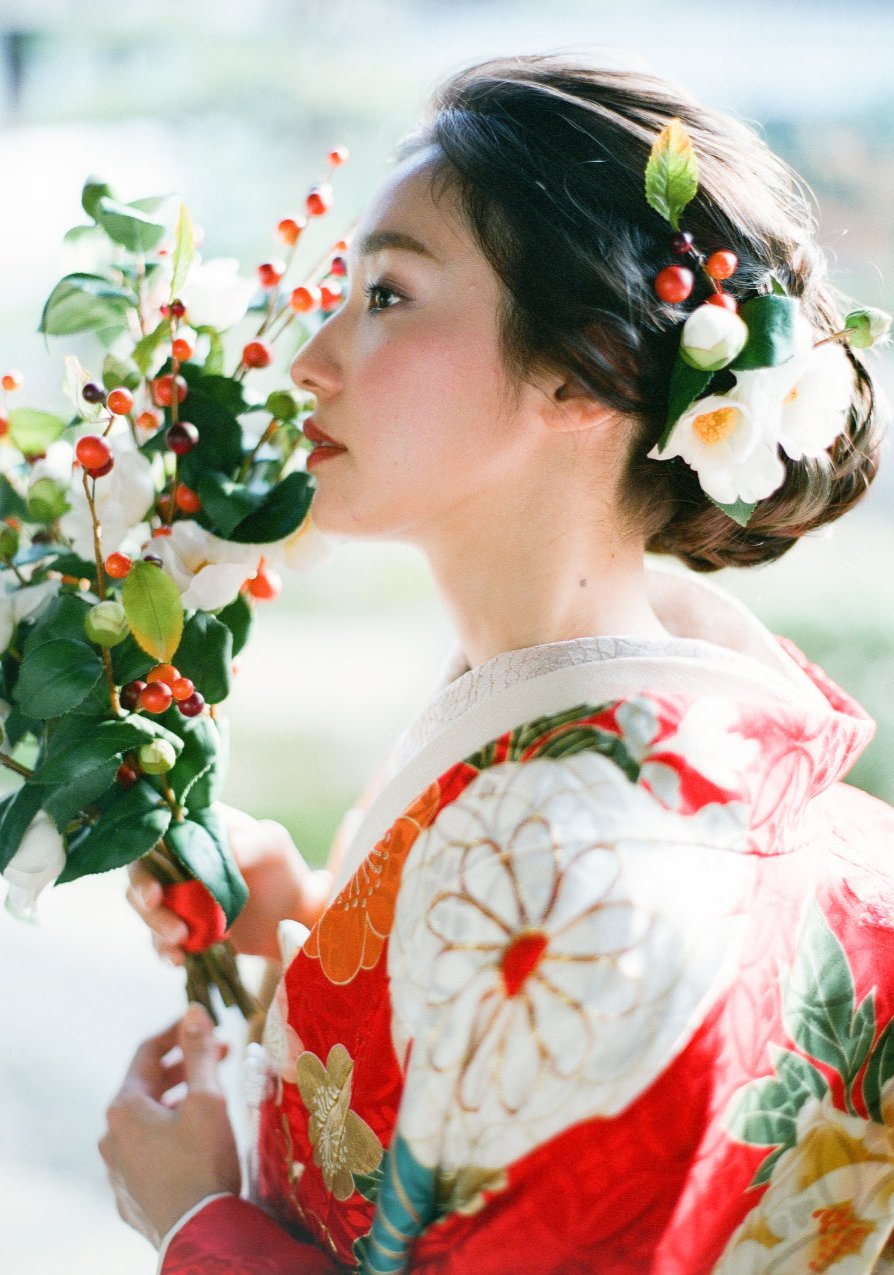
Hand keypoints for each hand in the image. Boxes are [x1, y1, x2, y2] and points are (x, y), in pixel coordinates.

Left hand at [99, 1004, 239, 1248]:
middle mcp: (110, 1136)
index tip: (205, 1021)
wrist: (198, 1238)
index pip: (147, 1051)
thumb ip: (200, 1052)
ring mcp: (117, 1169)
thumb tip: (194, 1010)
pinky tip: (194, 1139)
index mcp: (124, 1108)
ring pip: (146, 1121)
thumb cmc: (202, 1163)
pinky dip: (169, 1134)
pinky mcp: (130, 1196)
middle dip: (185, 1066)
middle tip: (221, 1055)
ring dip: (177, 1100)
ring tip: (211, 1096)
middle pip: (147, 1086)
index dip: (178, 1031)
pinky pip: (147, 1151)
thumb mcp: (207, 1100)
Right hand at [127, 802, 331, 962]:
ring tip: (181, 942)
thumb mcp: (271, 847)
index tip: (156, 890)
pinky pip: (159, 935)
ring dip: (156, 925)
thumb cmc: (284, 872)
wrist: (294, 917)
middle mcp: (180, 855)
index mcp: (197, 827)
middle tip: (166, 918)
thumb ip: (244, 843)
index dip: (145, 859)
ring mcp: (178, 890)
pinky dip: (163, 948)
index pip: (155, 833)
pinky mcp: (181, 920)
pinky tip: (178, 959)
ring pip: (146, 905)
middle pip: (142, 871)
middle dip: (145, 898)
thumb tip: (210, 849)